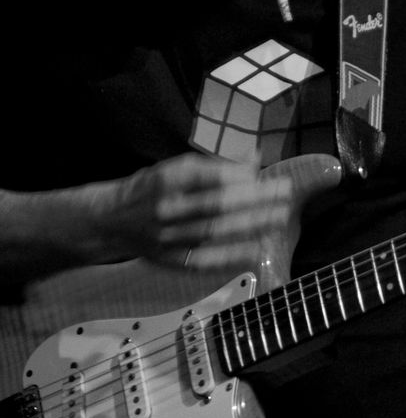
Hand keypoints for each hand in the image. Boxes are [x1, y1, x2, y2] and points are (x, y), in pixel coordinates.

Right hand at [83, 153, 291, 272]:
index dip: (238, 175)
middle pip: (216, 204)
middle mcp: (167, 208)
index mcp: (166, 179)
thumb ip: (215, 165)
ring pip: (215, 230)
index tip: (265, 170)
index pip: (208, 176)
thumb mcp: (176, 167)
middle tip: (284, 192)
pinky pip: (204, 259)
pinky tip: (256, 249)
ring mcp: (168, 237)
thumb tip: (255, 158)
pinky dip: (231, 255)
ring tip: (279, 216)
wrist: (108, 221)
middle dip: (255, 198)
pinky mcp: (170, 259)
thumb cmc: (150, 188)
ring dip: (251, 224)